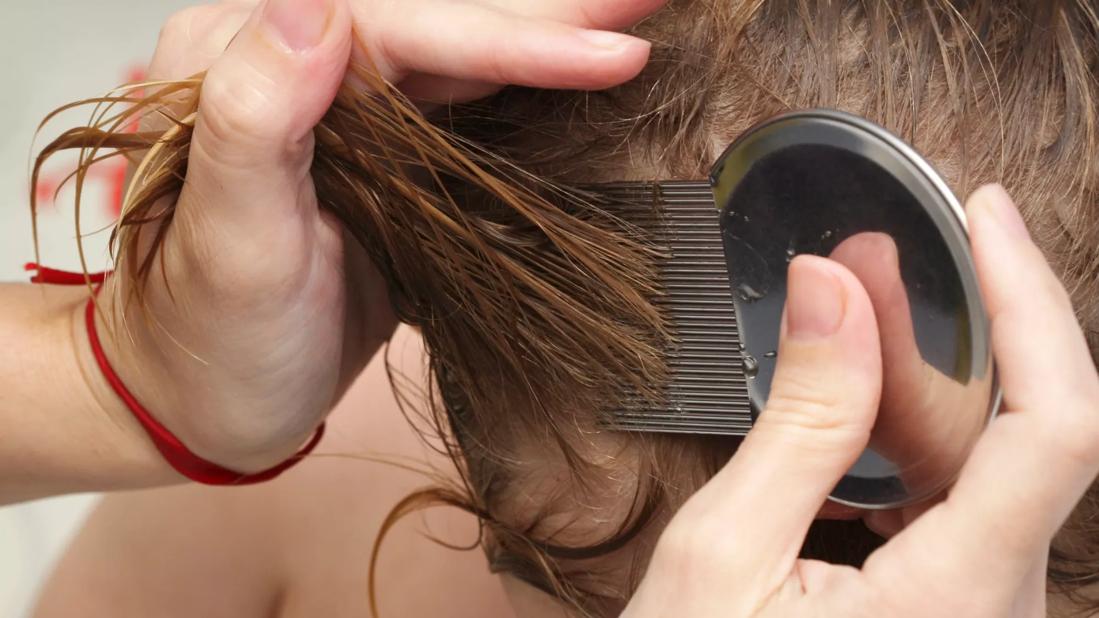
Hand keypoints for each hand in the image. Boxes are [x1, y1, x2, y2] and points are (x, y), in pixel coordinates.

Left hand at [93, 0, 662, 472]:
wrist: (206, 401)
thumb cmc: (210, 339)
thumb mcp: (230, 241)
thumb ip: (252, 118)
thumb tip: (315, 10)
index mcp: (242, 64)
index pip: (399, 29)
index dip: (512, 38)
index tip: (610, 51)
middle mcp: (295, 71)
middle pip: (442, 25)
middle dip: (552, 16)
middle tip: (647, 1)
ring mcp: (344, 115)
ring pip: (464, 59)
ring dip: (550, 41)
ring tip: (629, 25)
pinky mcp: (381, 160)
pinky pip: (464, 108)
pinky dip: (528, 92)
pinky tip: (577, 78)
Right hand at [624, 185, 1098, 616]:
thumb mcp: (724, 557)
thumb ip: (797, 423)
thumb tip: (829, 288)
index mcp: (957, 602)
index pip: (1058, 425)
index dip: (1033, 304)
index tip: (985, 219)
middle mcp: (999, 611)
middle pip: (1030, 431)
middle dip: (957, 325)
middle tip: (879, 254)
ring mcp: (981, 612)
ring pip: (994, 463)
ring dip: (926, 377)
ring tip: (853, 310)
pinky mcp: (955, 608)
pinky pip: (963, 500)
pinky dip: (914, 433)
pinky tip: (856, 400)